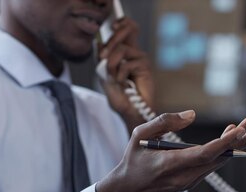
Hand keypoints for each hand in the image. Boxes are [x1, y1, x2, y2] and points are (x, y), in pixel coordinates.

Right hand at [96, 111, 245, 191]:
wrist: (127, 191)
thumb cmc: (132, 160)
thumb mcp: (140, 135)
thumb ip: (164, 121)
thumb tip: (191, 114)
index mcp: (170, 164)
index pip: (204, 154)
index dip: (224, 143)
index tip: (240, 130)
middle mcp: (184, 177)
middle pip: (219, 159)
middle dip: (241, 143)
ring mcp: (189, 182)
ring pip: (218, 162)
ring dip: (235, 145)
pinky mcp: (191, 182)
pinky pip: (212, 166)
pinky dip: (223, 151)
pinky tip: (232, 136)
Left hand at [98, 17, 153, 131]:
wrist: (131, 113)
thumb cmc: (120, 98)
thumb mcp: (105, 77)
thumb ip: (103, 61)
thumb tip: (100, 45)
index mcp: (123, 53)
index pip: (123, 29)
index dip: (119, 24)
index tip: (111, 26)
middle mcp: (132, 53)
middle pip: (125, 30)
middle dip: (110, 42)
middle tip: (103, 58)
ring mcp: (139, 59)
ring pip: (121, 49)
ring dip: (112, 64)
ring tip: (113, 77)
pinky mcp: (145, 67)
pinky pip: (128, 63)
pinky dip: (120, 74)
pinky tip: (122, 83)